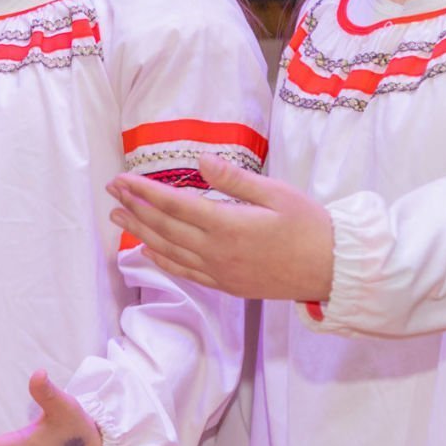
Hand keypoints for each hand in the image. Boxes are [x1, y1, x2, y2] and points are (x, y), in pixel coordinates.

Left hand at [108, 156, 333, 301]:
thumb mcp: (276, 193)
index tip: (122, 179)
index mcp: (228, 226)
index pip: (175, 205)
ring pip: (169, 251)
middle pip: (164, 228)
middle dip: (134, 208)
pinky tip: (146, 250)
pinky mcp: (227, 285)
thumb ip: (234, 179)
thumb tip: (201, 159)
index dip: (144, 192)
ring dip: (140, 233)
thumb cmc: (309, 225)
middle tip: (111, 192)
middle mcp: (217, 252)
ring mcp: (220, 272)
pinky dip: (162, 260)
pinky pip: (186, 272)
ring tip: (117, 218)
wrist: (334, 269)